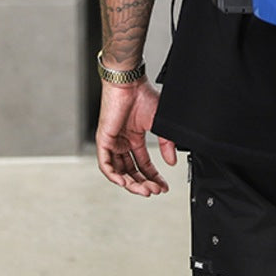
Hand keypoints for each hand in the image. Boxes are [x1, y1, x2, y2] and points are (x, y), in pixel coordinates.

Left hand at [96, 78, 177, 195]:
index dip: (153, 176)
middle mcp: (123, 143)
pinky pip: (106, 165)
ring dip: (131, 183)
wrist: (129, 85)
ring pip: (119, 171)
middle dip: (143, 183)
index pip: (143, 164)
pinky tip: (125, 182)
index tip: (162, 186)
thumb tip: (171, 162)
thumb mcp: (159, 124)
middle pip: (131, 171)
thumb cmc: (142, 96)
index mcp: (135, 138)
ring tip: (144, 189)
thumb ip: (165, 144)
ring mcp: (113, 143)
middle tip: (154, 191)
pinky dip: (114, 176)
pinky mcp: (103, 141)